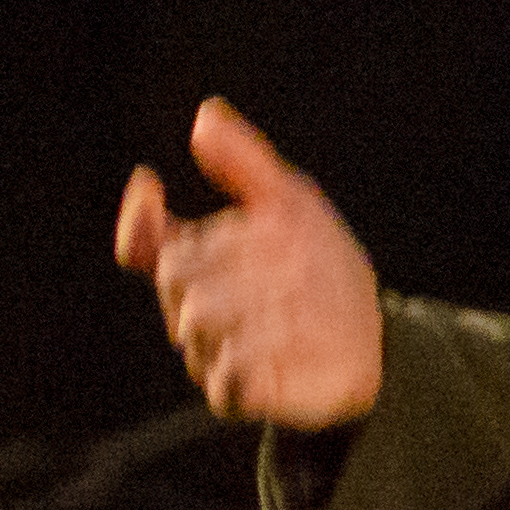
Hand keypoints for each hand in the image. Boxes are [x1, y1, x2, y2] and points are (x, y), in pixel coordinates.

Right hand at [113, 96, 384, 430]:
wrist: (371, 339)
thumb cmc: (323, 270)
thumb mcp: (293, 205)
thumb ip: (246, 164)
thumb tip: (204, 116)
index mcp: (201, 261)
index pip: (144, 244)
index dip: (138, 220)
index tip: (150, 185)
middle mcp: (196, 307)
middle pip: (175, 275)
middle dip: (227, 254)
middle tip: (284, 248)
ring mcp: (212, 352)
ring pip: (198, 319)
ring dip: (250, 297)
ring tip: (298, 290)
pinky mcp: (238, 393)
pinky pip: (226, 371)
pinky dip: (257, 347)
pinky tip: (295, 329)